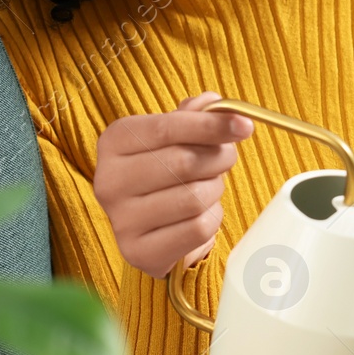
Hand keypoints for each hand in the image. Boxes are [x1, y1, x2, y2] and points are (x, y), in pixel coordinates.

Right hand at [93, 90, 254, 278]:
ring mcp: (121, 220)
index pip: (167, 127)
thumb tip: (214, 102)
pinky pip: (198, 228)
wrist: (151, 228)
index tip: (244, 125)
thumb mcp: (173, 137)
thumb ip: (194, 115)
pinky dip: (211, 218)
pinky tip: (200, 213)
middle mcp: (109, 180)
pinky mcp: (138, 252)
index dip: (211, 125)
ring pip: (194, 197)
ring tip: (207, 187)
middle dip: (218, 158)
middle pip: (183, 161)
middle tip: (225, 158)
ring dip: (214, 190)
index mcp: (114, 142)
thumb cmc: (165, 173)